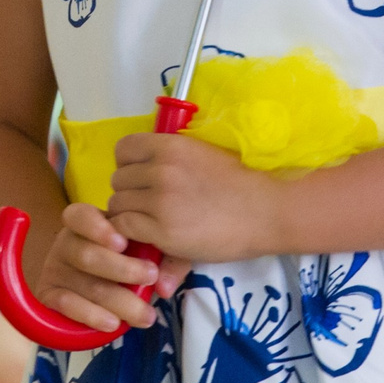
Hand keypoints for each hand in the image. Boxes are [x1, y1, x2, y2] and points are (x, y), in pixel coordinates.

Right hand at [34, 201, 187, 332]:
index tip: (123, 243)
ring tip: (145, 315)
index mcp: (87, 224)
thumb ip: (165, 261)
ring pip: (86, 285)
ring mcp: (55, 269)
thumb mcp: (149, 253)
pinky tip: (113, 324)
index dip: (98, 228)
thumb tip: (164, 286)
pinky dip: (91, 315)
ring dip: (118, 301)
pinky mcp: (48, 295)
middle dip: (122, 269)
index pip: (80, 215)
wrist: (99, 291)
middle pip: (87, 254)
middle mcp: (66, 243)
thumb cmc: (126, 262)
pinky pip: (67, 305)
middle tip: (150, 277)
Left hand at [106, 129, 283, 262]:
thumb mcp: (201, 158)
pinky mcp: (161, 230)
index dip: (128, 165)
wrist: (266, 211)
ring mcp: (159, 200)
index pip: (123, 149)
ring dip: (130, 215)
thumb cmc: (239, 183)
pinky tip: (150, 236)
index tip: (141, 177)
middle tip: (150, 205)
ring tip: (151, 222)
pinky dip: (131, 234)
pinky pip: (124, 228)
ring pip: (117, 205)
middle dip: (130, 192)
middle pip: (118, 180)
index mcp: (171, 145)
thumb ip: (169, 162)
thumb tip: (142, 172)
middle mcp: (160, 169)